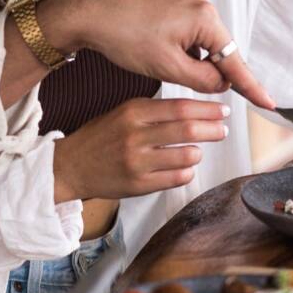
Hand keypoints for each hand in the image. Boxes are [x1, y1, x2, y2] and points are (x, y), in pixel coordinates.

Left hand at [41, 0, 275, 109]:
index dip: (251, 87)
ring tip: (162, 66)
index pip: (235, 61)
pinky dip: (183, 51)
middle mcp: (202, 5)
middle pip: (219, 50)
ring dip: (192, 62)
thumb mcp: (168, 67)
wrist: (92, 9)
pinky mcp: (173, 4)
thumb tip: (221, 84)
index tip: (269, 104)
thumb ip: (202, 80)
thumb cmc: (126, 35)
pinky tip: (162, 56)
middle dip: (210, 73)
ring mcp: (187, 2)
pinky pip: (189, 34)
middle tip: (190, 87)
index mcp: (205, 19)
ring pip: (202, 44)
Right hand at [52, 98, 228, 202]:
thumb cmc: (100, 137)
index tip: (222, 111)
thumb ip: (155, 111)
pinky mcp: (138, 185)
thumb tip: (194, 110)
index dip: (207, 109)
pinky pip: (176, 179)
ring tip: (196, 151)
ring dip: (198, 153)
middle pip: (188, 130)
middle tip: (222, 130)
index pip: (180, 107)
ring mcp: (137, 162)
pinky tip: (182, 168)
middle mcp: (135, 135)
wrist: (70, 166)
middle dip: (212, 130)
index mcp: (133, 112)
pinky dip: (187, 172)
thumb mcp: (123, 113)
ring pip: (186, 157)